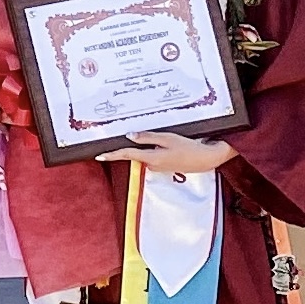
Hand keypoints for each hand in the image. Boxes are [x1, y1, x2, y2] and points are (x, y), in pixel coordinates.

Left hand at [105, 131, 236, 173]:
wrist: (205, 159)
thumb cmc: (188, 147)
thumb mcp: (167, 138)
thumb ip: (148, 137)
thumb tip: (130, 136)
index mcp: (151, 158)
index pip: (127, 155)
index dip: (112, 155)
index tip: (99, 156)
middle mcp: (151, 165)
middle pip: (133, 155)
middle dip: (125, 148)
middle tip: (114, 141)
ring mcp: (157, 167)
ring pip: (142, 155)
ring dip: (139, 148)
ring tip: (137, 137)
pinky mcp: (163, 166)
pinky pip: (151, 157)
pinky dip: (149, 150)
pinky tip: (154, 143)